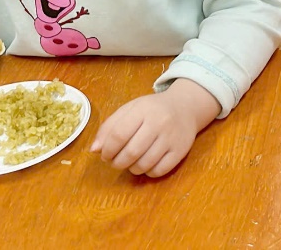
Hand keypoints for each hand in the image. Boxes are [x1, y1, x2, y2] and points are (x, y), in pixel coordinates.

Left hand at [91, 78, 220, 176]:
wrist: (186, 108)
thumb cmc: (153, 109)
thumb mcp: (130, 110)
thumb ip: (110, 127)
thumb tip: (94, 150)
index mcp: (143, 110)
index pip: (119, 134)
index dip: (107, 149)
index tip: (104, 155)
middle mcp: (159, 123)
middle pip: (131, 152)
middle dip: (117, 162)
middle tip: (114, 162)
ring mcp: (172, 138)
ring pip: (145, 164)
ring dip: (131, 169)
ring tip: (129, 163)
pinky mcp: (181, 151)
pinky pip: (159, 171)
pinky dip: (147, 172)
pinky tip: (145, 164)